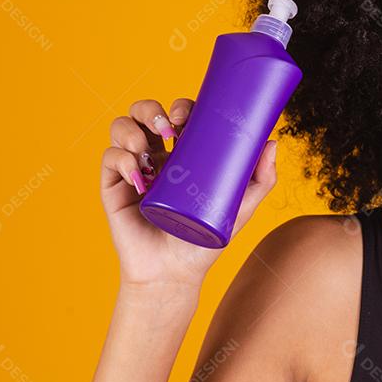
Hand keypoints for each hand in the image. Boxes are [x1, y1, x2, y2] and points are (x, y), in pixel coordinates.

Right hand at [99, 97, 278, 290]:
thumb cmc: (206, 240)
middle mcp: (157, 155)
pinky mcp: (113, 187)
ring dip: (131, 130)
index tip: (188, 117)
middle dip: (151, 110)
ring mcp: (133, 169)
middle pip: (145, 113)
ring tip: (147, 152)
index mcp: (184, 153)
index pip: (179, 115)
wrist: (175, 274)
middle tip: (169, 128)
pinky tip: (137, 176)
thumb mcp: (241, 207)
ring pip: (122, 128)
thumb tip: (273, 142)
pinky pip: (108, 159)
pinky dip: (120, 159)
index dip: (180, 106)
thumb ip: (261, 179)